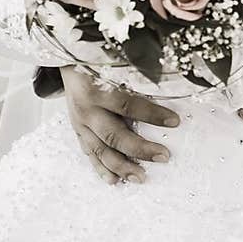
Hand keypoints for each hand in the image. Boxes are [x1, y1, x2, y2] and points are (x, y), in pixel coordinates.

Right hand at [61, 66, 179, 184]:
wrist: (68, 60)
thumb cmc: (98, 61)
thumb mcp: (114, 63)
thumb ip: (136, 74)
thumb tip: (171, 82)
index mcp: (97, 88)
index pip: (127, 104)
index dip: (152, 114)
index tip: (175, 121)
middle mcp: (87, 109)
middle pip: (114, 134)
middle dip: (140, 149)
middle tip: (164, 156)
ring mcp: (80, 123)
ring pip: (101, 150)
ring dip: (121, 166)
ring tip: (141, 178)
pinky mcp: (78, 132)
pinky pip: (90, 154)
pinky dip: (102, 169)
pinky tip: (114, 181)